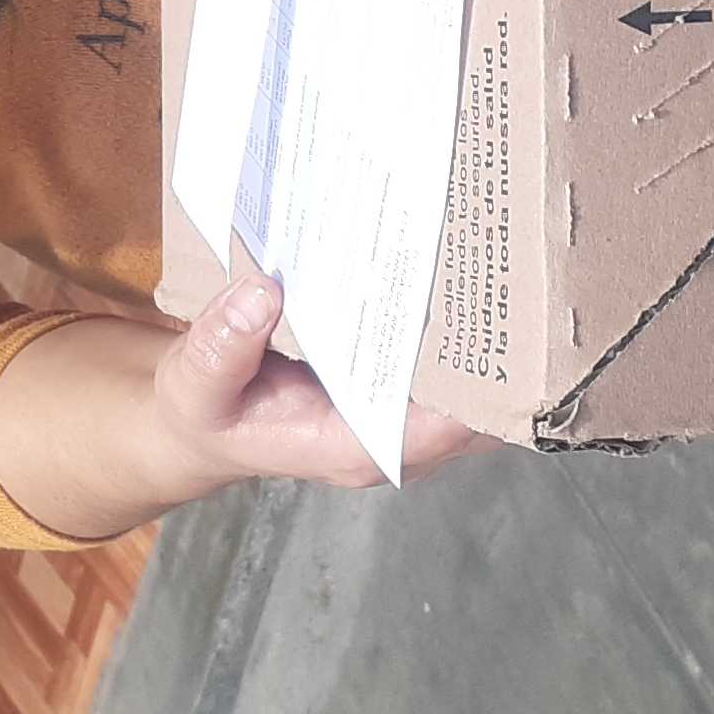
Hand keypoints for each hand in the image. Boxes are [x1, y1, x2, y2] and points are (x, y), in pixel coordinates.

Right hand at [152, 270, 499, 493]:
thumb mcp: (193, 384)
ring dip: (497, 339)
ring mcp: (404, 422)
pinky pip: (455, 372)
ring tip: (512, 263)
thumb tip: (261, 294)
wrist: (206, 421)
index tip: (502, 334)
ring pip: (476, 392)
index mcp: (349, 449)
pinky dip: (472, 332)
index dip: (477, 391)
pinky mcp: (404, 396)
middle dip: (504, 356)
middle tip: (519, 275)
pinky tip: (477, 275)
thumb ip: (219, 349)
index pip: (436, 431)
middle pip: (477, 411)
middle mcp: (391, 441)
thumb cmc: (208, 410)